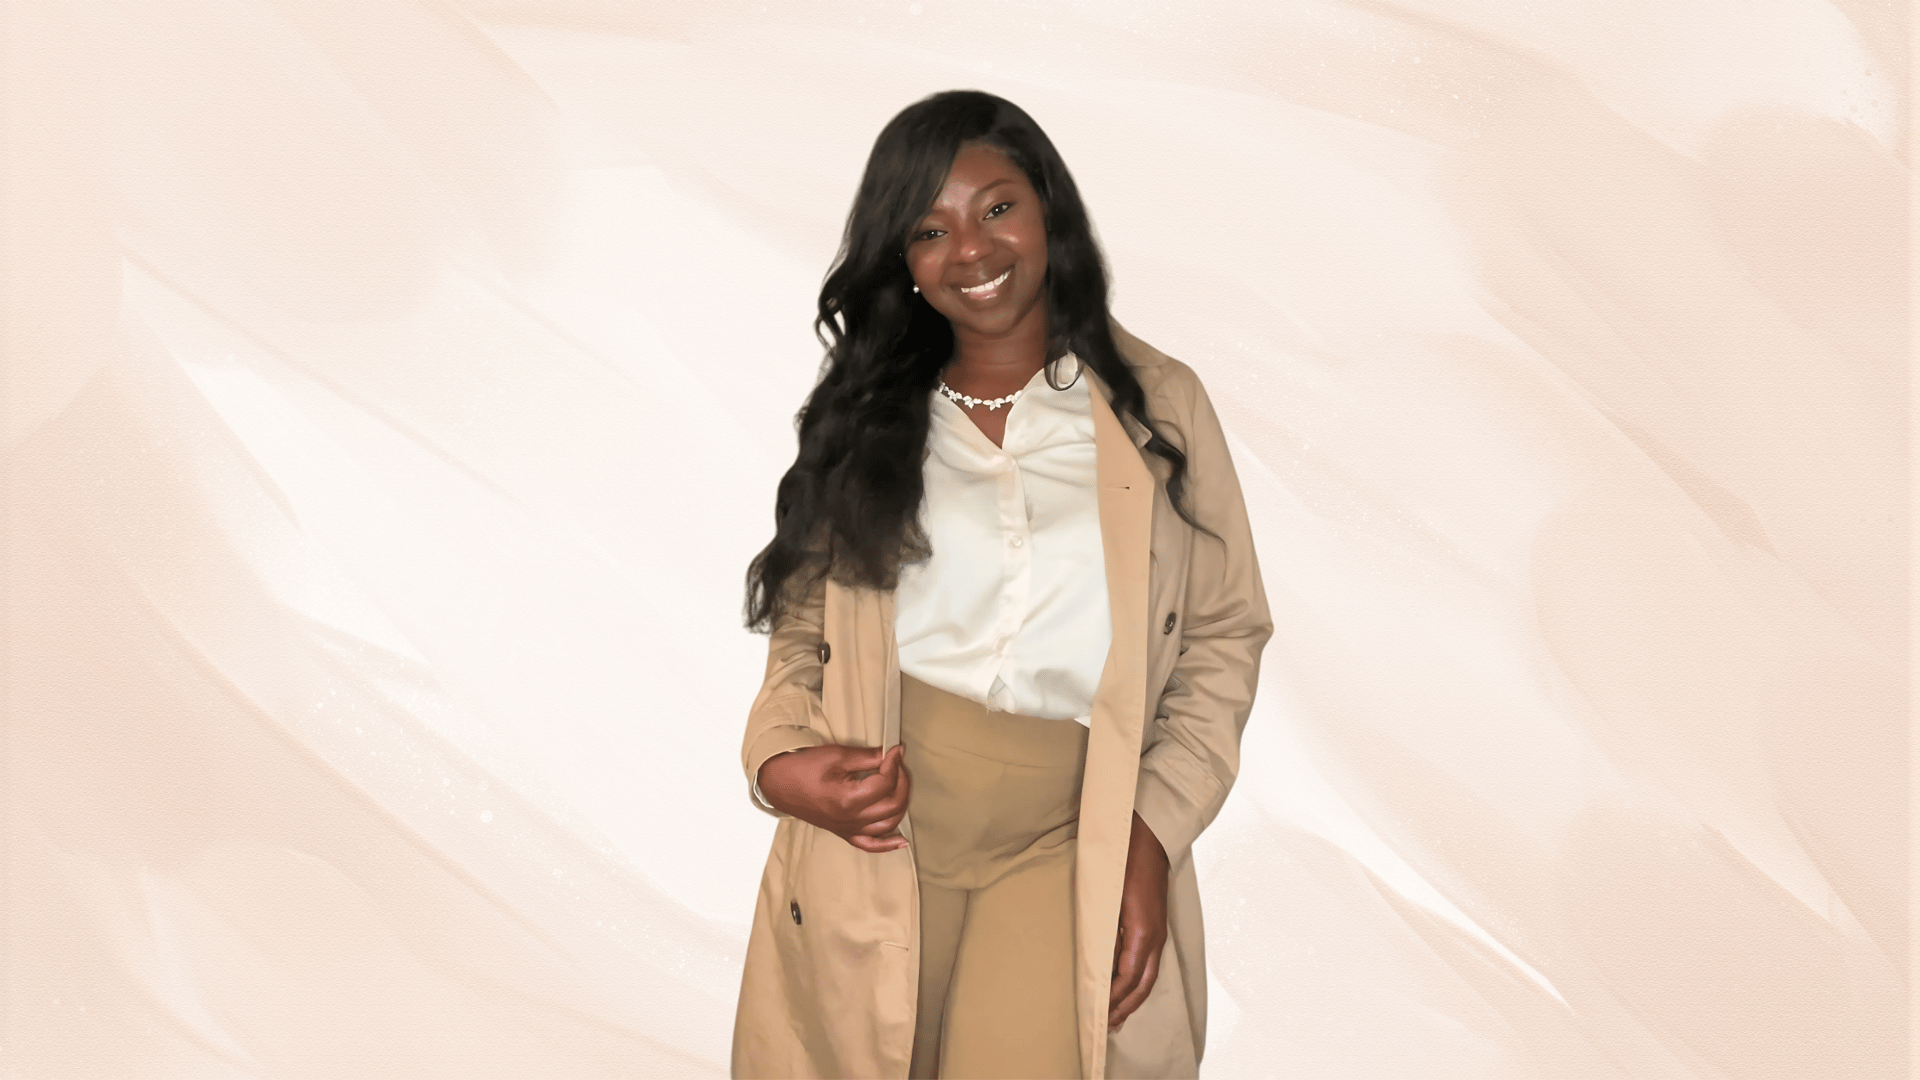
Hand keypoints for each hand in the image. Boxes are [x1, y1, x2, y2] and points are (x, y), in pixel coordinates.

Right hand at [756, 743, 911, 852]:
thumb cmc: (804, 767)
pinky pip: (870, 845)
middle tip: (897, 763)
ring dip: (901, 803)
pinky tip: (902, 841)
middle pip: (893, 804)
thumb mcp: (837, 756)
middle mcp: (851, 819)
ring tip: (899, 783)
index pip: (885, 783)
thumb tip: (892, 754)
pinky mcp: (844, 833)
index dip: (895, 763)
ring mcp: (848, 829)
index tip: (896, 750)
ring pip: (888, 824)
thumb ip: (868, 757)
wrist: (779, 783)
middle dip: (902, 781)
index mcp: (848, 800)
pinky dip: (888, 844)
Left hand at [1109, 811, 1168, 1029]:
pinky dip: (1139, 982)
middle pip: (1142, 984)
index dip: (1113, 999)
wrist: (1148, 838)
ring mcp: (1158, 932)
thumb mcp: (1109, 897)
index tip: (1097, 1014)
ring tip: (1118, 1015)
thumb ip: (1104, 930)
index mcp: (1142, 933)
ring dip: (1133, 998)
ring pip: (1148, 976)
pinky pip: (1149, 963)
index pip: (1127, 978)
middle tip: (1106, 1026)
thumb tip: (1095, 960)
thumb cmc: (1124, 862)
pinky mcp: (1155, 925)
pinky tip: (1128, 985)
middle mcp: (1154, 937)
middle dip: (1125, 1007)